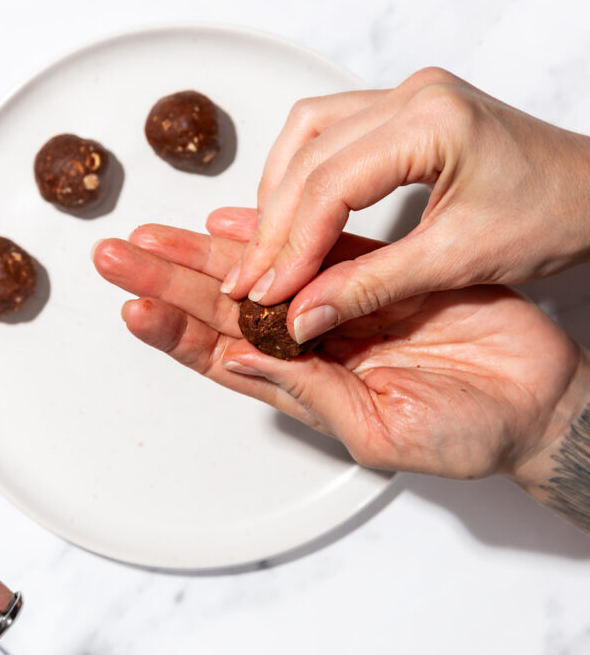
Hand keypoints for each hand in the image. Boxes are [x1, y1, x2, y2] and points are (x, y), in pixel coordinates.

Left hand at [92, 209, 586, 496]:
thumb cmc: (469, 432)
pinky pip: (316, 247)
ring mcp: (343, 305)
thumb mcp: (382, 427)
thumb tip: (238, 360)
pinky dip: (275, 232)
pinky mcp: (379, 273)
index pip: (222, 354)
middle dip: (169, 281)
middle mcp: (315, 344)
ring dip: (207, 253)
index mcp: (309, 385)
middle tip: (117, 257)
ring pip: (259, 272)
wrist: (537, 398)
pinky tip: (235, 221)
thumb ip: (310, 391)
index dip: (175, 331)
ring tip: (157, 235)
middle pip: (225, 307)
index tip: (133, 306)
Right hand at [219, 68, 589, 345]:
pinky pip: (333, 129)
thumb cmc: (554, 216)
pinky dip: (305, 172)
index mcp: (432, 121)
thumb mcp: (458, 260)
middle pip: (309, 151)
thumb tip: (304, 314)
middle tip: (249, 277)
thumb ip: (371, 286)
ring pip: (310, 130)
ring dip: (280, 189)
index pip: (330, 183)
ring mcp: (410, 94)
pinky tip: (294, 211)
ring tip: (264, 248)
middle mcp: (414, 93)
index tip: (265, 291)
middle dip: (272, 221)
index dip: (290, 244)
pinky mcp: (409, 109)